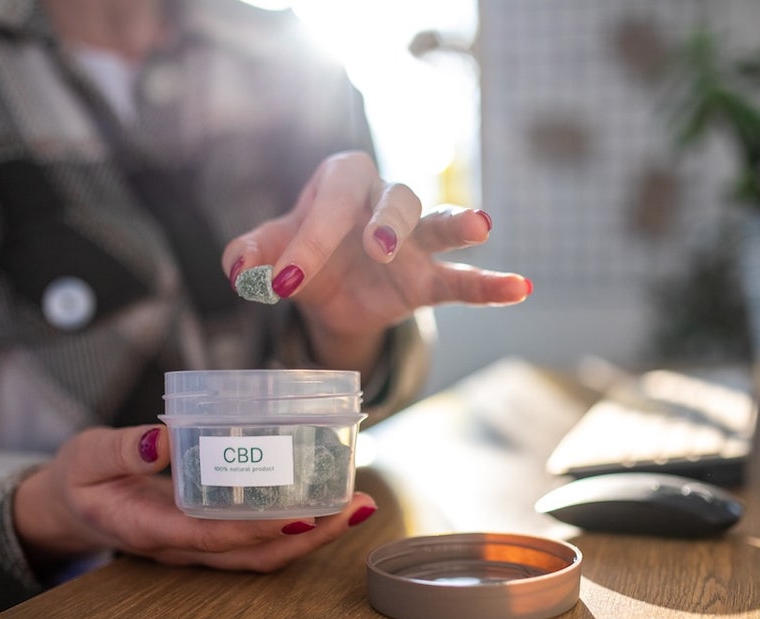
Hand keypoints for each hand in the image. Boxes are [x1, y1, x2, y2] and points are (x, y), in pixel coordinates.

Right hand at [13, 425, 375, 572]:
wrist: (72, 505)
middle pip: (255, 555)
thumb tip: (162, 439)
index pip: (214, 537)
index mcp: (152, 528)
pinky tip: (327, 498)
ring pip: (264, 552)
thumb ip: (121, 451)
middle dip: (310, 537)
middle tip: (355, 507)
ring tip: (356, 505)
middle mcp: (184, 544)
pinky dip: (298, 523)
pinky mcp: (211, 531)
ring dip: (315, 534)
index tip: (304, 516)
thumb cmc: (82, 478)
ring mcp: (200, 543)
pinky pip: (259, 537)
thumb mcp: (87, 457)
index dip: (260, 530)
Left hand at [221, 151, 530, 372]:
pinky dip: (490, 285)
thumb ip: (251, 252)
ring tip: (481, 225)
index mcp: (340, 183)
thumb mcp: (269, 252)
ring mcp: (413, 241)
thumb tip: (239, 270)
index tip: (281, 281)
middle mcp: (382, 202)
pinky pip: (461, 280)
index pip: (330, 203)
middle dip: (387, 223)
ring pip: (437, 224)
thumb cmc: (299, 255)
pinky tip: (521, 286)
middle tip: (377, 248)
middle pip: (395, 200)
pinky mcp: (427, 279)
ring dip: (457, 225)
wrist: (329, 293)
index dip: (307, 240)